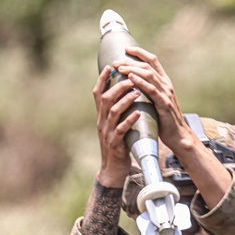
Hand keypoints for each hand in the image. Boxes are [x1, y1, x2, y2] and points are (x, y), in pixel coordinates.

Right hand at [93, 65, 140, 187]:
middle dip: (117, 86)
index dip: (102, 79)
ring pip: (112, 112)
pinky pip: (121, 130)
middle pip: (105, 99)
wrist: (113, 169)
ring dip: (124, 100)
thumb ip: (116, 111)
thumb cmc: (117, 145)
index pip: (97, 93)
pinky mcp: (115, 144)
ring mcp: (107, 133)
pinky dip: (129, 120)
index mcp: (101, 116)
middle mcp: (101, 122)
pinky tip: (137, 113)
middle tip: (130, 77)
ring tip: (136, 92)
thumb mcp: (114, 125)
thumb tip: (123, 94)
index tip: (110, 65)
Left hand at [114, 47, 231, 206]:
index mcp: (164, 82)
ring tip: (119, 68)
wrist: (178, 136)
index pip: (152, 60)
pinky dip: (140, 82)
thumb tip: (132, 83)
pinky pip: (151, 89)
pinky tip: (130, 78)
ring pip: (148, 74)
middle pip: (147, 65)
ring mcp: (166, 93)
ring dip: (132, 69)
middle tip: (116, 62)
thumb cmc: (164, 120)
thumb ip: (148, 90)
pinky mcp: (164, 103)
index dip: (139, 52)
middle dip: (130, 61)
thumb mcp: (156, 101)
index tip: (126, 49)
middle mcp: (166, 84)